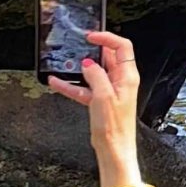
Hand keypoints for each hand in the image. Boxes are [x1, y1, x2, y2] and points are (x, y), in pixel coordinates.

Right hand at [49, 31, 141, 186]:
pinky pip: (85, 88)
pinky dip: (72, 85)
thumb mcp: (103, 97)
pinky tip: (57, 83)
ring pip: (94, 73)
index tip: (91, 36)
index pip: (122, 47)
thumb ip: (96, 77)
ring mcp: (110, 91)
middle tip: (78, 45)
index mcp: (127, 76)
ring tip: (64, 63)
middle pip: (108, 57)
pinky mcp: (100, 101)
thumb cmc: (114, 127)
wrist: (113, 150)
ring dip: (79, 68)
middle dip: (93, 50)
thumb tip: (89, 64)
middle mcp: (121, 81)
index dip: (107, 38)